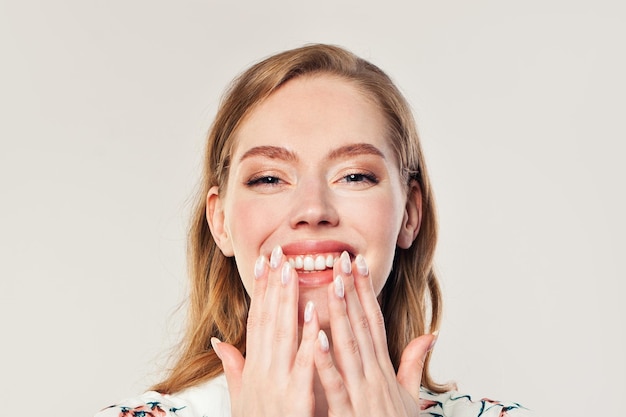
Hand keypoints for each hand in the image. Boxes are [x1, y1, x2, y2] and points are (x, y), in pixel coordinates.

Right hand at [211, 246, 319, 416]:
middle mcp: (261, 371)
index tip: (264, 263)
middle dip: (272, 286)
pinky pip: (302, 365)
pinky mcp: (295, 399)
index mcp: (253, 369)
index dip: (260, 291)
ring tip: (292, 271)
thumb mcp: (241, 398)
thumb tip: (218, 341)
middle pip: (267, 321)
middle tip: (278, 253)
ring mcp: (277, 384)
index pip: (256, 321)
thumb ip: (233, 367)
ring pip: (282, 335)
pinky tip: (315, 315)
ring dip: (287, 302)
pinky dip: (308, 339)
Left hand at [314, 252, 435, 416]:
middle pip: (363, 327)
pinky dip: (326, 361)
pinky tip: (316, 338)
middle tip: (343, 260)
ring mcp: (363, 394)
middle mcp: (375, 376)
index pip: (375, 322)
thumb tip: (429, 335)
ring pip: (350, 348)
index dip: (367, 292)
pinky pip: (336, 385)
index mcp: (384, 369)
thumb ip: (414, 364)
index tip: (359, 265)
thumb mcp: (410, 396)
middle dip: (353, 292)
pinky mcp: (349, 413)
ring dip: (341, 316)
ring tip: (333, 285)